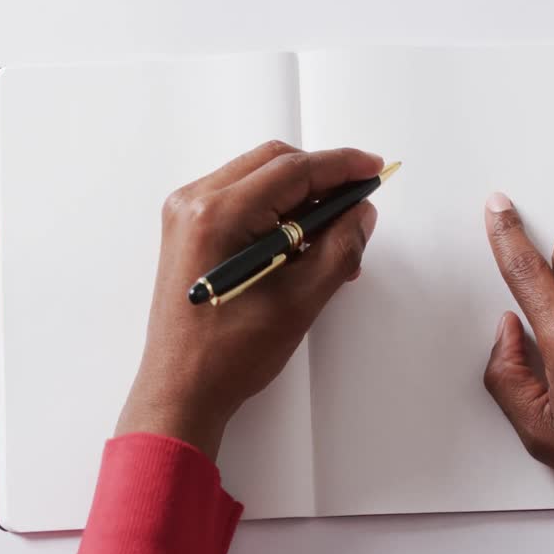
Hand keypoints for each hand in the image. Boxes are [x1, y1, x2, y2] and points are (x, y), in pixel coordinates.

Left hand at [115, 141, 383, 459]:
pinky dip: (275, 213)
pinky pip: (241, 200)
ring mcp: (186, 215)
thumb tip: (361, 213)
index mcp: (218, 215)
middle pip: (274, 163)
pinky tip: (300, 246)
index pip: (293, 170)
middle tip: (356, 205)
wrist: (181, 390)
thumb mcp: (299, 301)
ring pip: (258, 178)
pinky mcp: (188, 231)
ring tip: (332, 239)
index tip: (372, 169)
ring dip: (300, 198)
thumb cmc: (227, 355)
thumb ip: (339, 248)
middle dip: (321, 179)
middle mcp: (195, 204)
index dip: (340, 166)